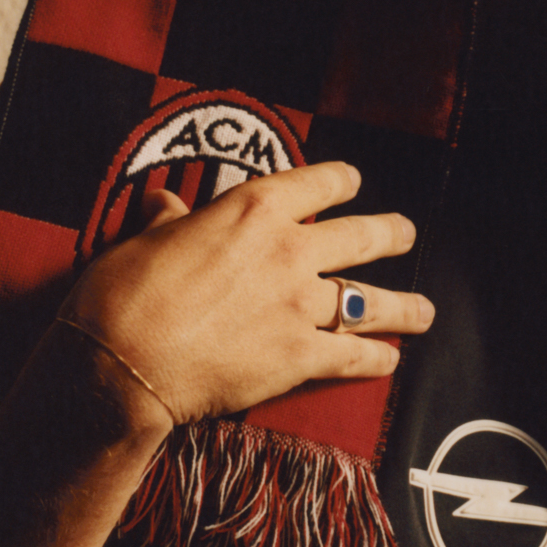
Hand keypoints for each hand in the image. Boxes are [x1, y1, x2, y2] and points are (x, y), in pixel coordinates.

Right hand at [60, 161, 432, 426]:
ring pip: (370, 301)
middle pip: (360, 238)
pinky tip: (391, 360)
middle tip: (405, 233)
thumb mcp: (142, 241)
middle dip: (389, 234)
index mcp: (252, 209)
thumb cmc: (122, 295)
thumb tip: (163, 202)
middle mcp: (290, 251)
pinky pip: (354, 356)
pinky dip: (376, 359)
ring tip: (424, 311)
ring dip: (403, 306)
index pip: (315, 184)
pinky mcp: (301, 357)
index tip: (352, 181)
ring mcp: (301, 305)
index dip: (340, 181)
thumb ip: (167, 221)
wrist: (124, 365)